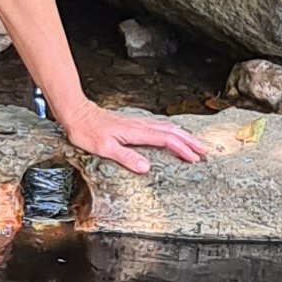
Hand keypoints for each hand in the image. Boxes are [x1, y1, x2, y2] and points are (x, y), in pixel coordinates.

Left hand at [58, 99, 208, 173]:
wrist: (77, 114)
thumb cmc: (87, 131)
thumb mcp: (105, 148)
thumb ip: (126, 157)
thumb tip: (146, 167)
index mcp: (137, 132)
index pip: (167, 140)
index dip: (182, 149)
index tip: (194, 158)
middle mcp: (140, 126)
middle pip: (172, 132)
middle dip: (190, 141)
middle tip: (204, 151)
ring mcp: (137, 123)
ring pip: (167, 127)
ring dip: (183, 135)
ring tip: (194, 143)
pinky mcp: (133, 124)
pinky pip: (158, 126)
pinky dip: (171, 131)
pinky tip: (172, 134)